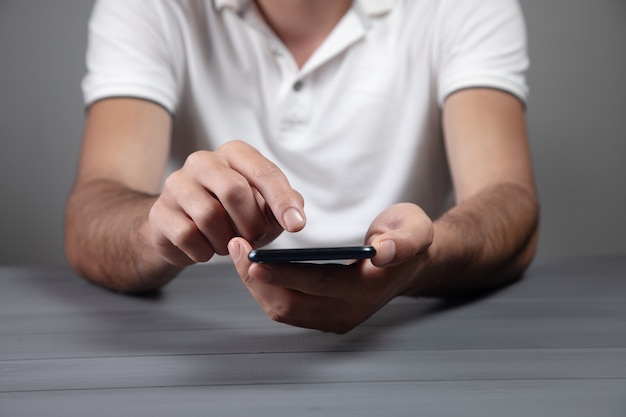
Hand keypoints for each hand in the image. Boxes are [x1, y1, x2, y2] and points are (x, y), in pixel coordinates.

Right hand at [148, 141, 305, 266]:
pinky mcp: (159, 211)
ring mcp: (177, 184)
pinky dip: (204, 251)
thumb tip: (295, 214)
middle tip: (254, 238)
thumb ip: (284, 206)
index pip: (263, 172)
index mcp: (234, 154)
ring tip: (227, 243)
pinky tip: (205, 249)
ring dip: (226, 241)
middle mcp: (203, 161)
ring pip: (209, 216)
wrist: (184, 232)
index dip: (282, 201)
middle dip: (251, 224)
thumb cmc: (232, 216)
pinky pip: (187, 235)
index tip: (297, 226)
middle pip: (234, 191)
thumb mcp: (265, 209)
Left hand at [229, 203, 433, 332]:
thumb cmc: (407, 239)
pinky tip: (253, 267)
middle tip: (235, 247)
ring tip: (237, 254)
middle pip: (291, 305)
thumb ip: (403, 240)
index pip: (319, 284)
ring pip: (284, 311)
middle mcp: (349, 311)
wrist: (410, 262)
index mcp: (368, 289)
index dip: (283, 274)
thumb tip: (383, 252)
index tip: (253, 259)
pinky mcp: (323, 317)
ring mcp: (335, 319)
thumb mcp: (414, 229)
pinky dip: (265, 290)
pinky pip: (286, 309)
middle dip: (257, 280)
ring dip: (256, 286)